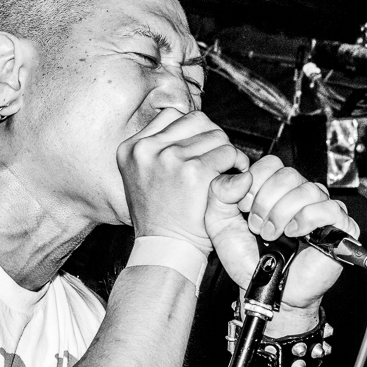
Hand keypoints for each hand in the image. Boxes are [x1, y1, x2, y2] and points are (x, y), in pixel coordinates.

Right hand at [117, 109, 248, 251]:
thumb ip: (158, 151)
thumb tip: (189, 128)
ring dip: (226, 151)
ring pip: (215, 134)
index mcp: (130, 149)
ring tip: (224, 170)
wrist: (165, 251)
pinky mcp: (193, 172)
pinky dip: (236, 164)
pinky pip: (226, 153)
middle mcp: (146, 149)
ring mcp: (169, 158)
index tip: (200, 149)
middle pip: (196, 120)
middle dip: (212, 138)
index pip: (171, 116)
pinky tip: (232, 178)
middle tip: (217, 160)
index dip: (193, 131)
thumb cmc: (159, 220)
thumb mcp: (143, 178)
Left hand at [205, 156, 358, 309]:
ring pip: (307, 190)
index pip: (271, 164)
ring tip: (273, 235)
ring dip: (283, 214)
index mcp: (275, 190)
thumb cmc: (247, 258)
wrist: (264, 289)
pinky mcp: (339, 226)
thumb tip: (242, 176)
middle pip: (288, 175)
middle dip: (266, 202)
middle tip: (257, 226)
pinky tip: (294, 234)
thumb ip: (219, 193)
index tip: (244, 206)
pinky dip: (307, 220)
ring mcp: (320, 209)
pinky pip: (329, 208)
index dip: (255, 182)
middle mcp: (299, 195)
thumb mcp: (219, 223)